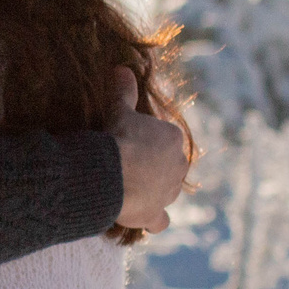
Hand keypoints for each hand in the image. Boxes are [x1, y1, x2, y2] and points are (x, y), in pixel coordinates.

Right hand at [108, 68, 186, 232]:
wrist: (111, 173)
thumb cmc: (118, 138)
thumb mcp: (118, 110)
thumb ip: (122, 92)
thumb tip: (121, 68)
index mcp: (173, 140)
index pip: (163, 138)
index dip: (145, 139)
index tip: (127, 139)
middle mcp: (177, 167)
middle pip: (167, 165)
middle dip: (152, 165)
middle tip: (127, 163)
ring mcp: (167, 192)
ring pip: (166, 190)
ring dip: (153, 189)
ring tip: (131, 187)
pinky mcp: (155, 213)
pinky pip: (160, 221)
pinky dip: (154, 220)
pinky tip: (145, 219)